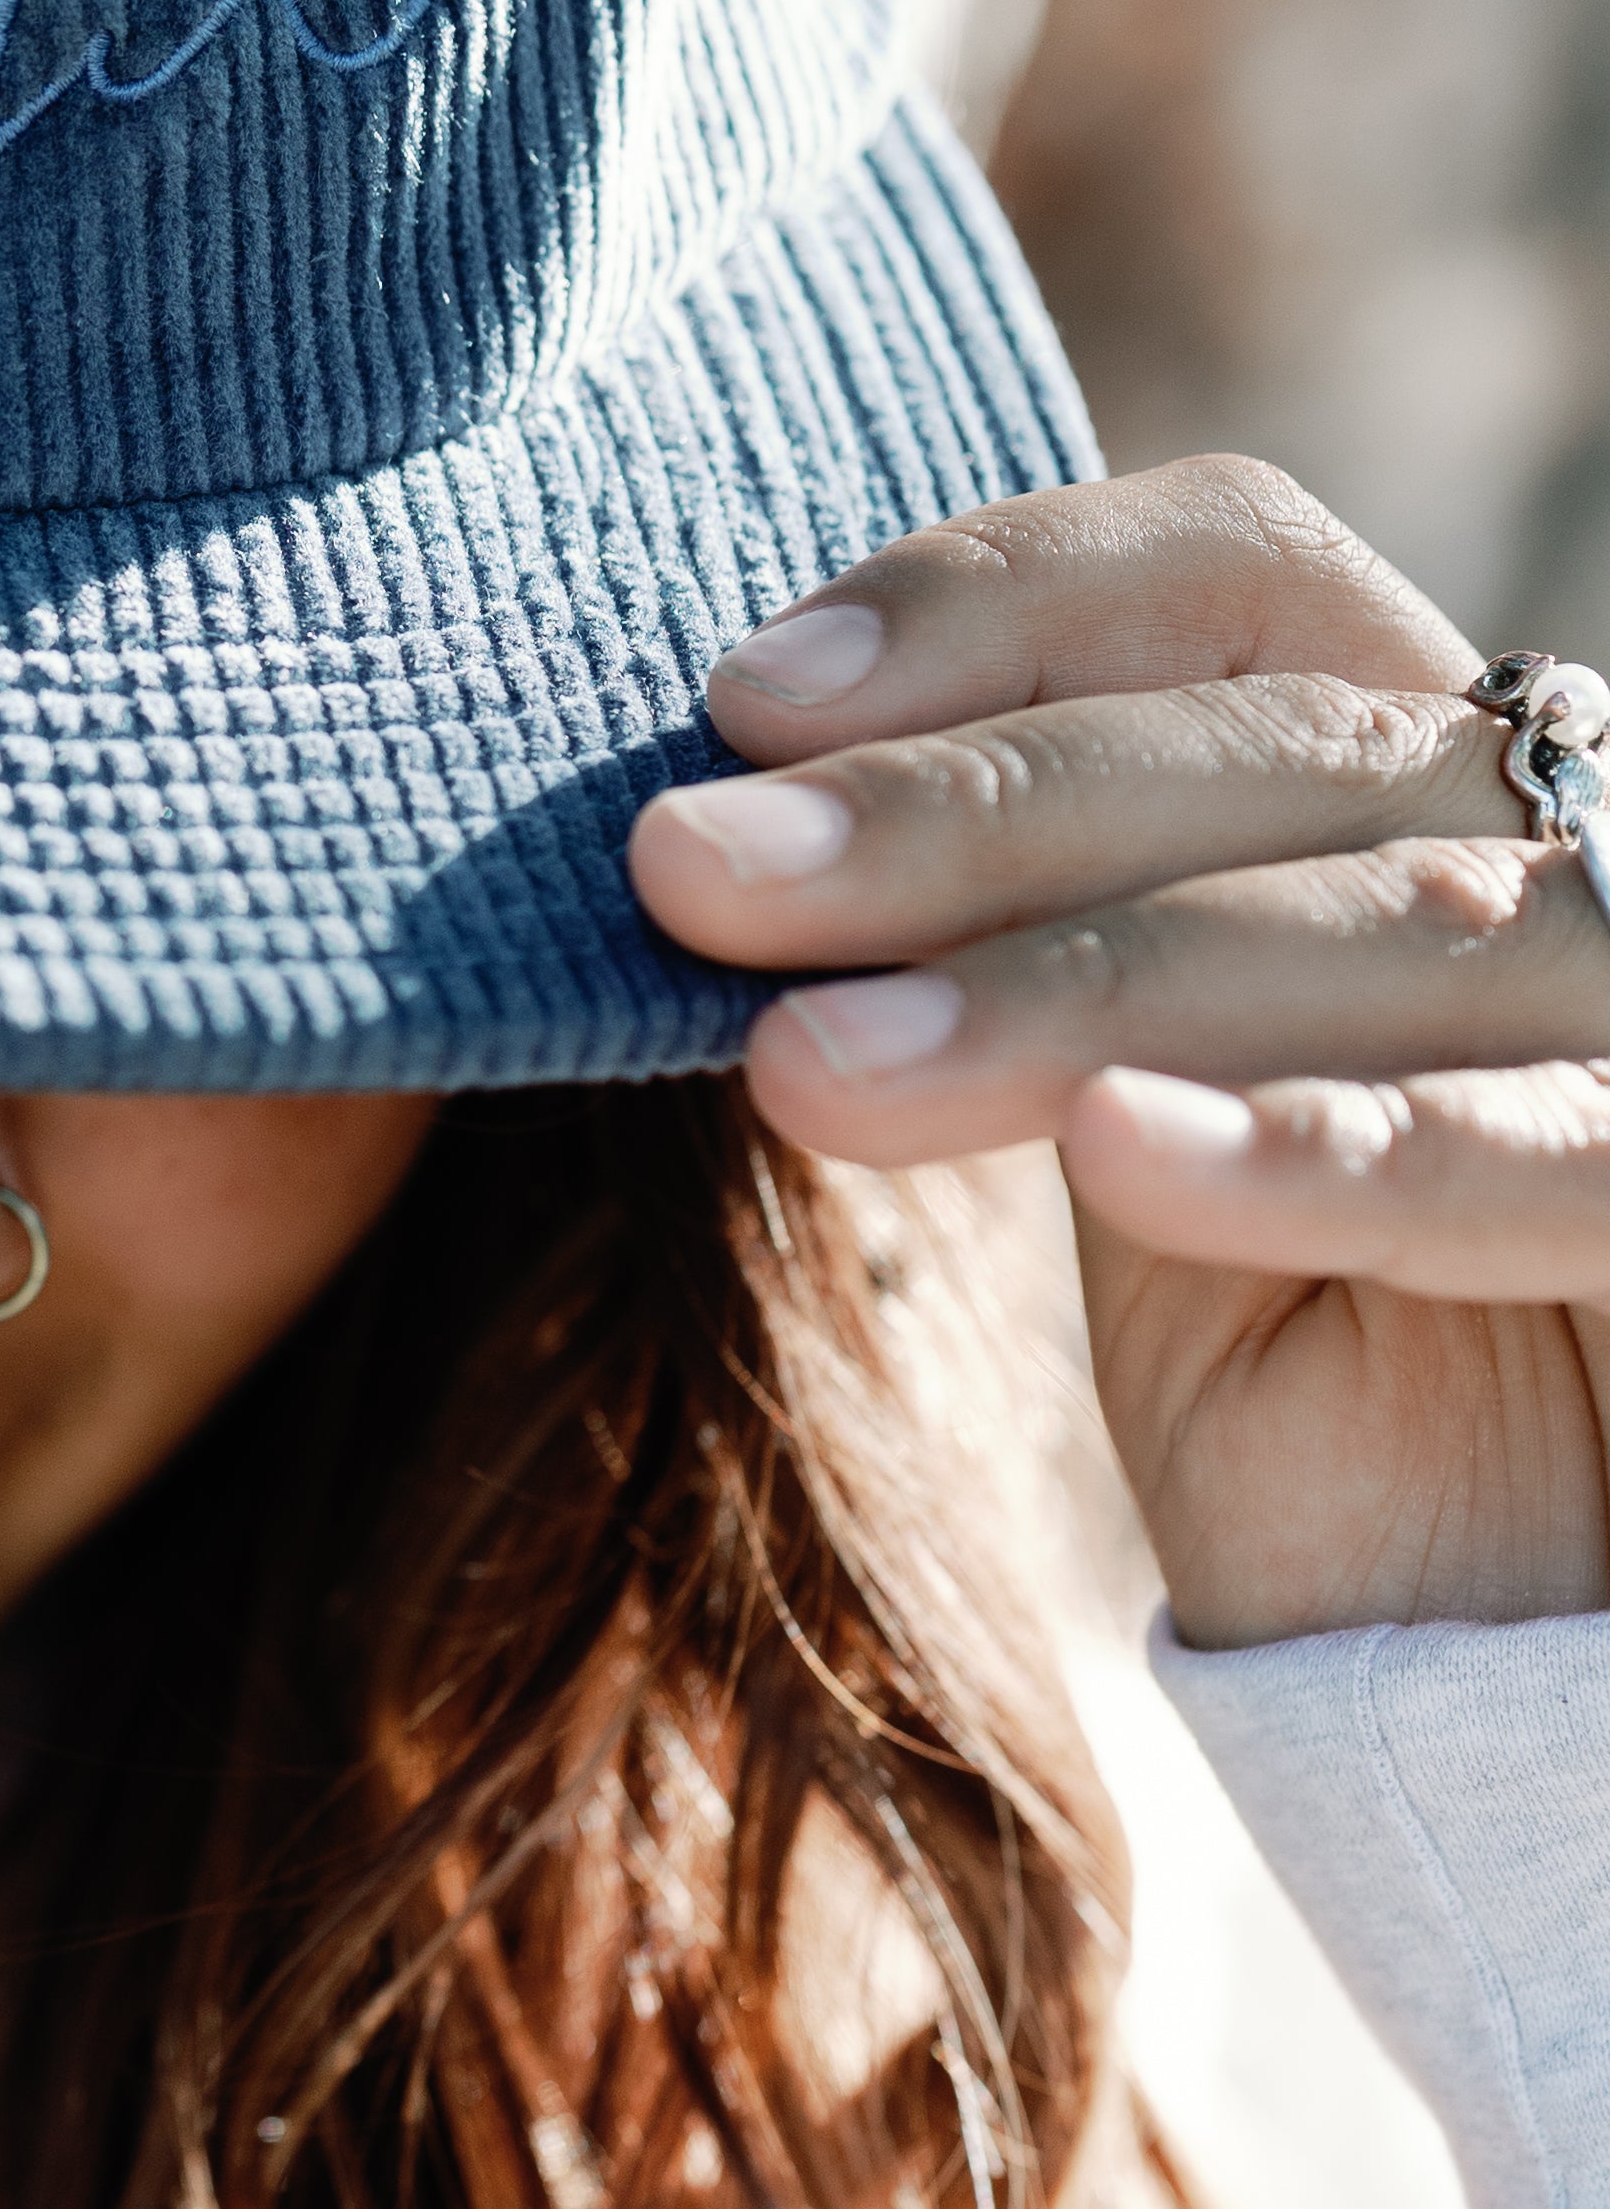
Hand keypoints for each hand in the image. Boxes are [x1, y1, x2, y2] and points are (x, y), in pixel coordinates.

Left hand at [623, 456, 1609, 1648]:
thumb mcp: (1123, 1115)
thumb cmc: (1313, 1358)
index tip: (741, 704)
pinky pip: (1542, 1153)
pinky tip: (1120, 1154)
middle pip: (1272, 739)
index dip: (997, 600)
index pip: (1239, 573)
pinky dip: (1322, 1145)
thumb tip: (711, 833)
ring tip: (811, 1062)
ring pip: (1383, 924)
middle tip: (688, 874)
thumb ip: (1001, 952)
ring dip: (1068, 980)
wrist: (1512, 1635)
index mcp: (1428, 763)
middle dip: (952, 808)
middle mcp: (1581, 837)